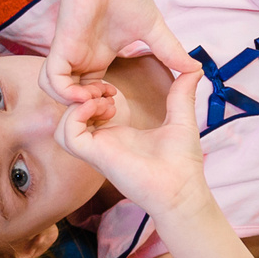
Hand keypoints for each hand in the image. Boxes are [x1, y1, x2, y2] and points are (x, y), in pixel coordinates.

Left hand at [39, 0, 185, 107]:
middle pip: (71, 97)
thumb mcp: (153, 31)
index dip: (99, 104)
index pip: (89, 92)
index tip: (117, 104)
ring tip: (99, 99)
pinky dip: (65, 93)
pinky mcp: (61, 46)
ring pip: (57, 92)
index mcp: (97, 58)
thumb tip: (195, 68)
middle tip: (108, 108)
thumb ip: (170, 52)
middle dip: (87, 110)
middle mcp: (81, 59)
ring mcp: (70, 54)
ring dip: (75, 104)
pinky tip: (87, 92)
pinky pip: (51, 80)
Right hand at [53, 61, 210, 217]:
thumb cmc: (183, 163)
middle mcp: (104, 142)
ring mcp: (98, 150)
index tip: (112, 89)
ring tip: (101, 100)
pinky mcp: (95, 156)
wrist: (183, 189)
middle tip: (104, 90)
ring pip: (63, 127)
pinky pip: (67, 135)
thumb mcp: (181, 117)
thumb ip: (182, 92)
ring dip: (76, 107)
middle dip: (82, 96)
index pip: (91, 111)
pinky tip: (98, 108)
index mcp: (118, 134)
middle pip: (72, 116)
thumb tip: (195, 68)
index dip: (93, 94)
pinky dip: (74, 117)